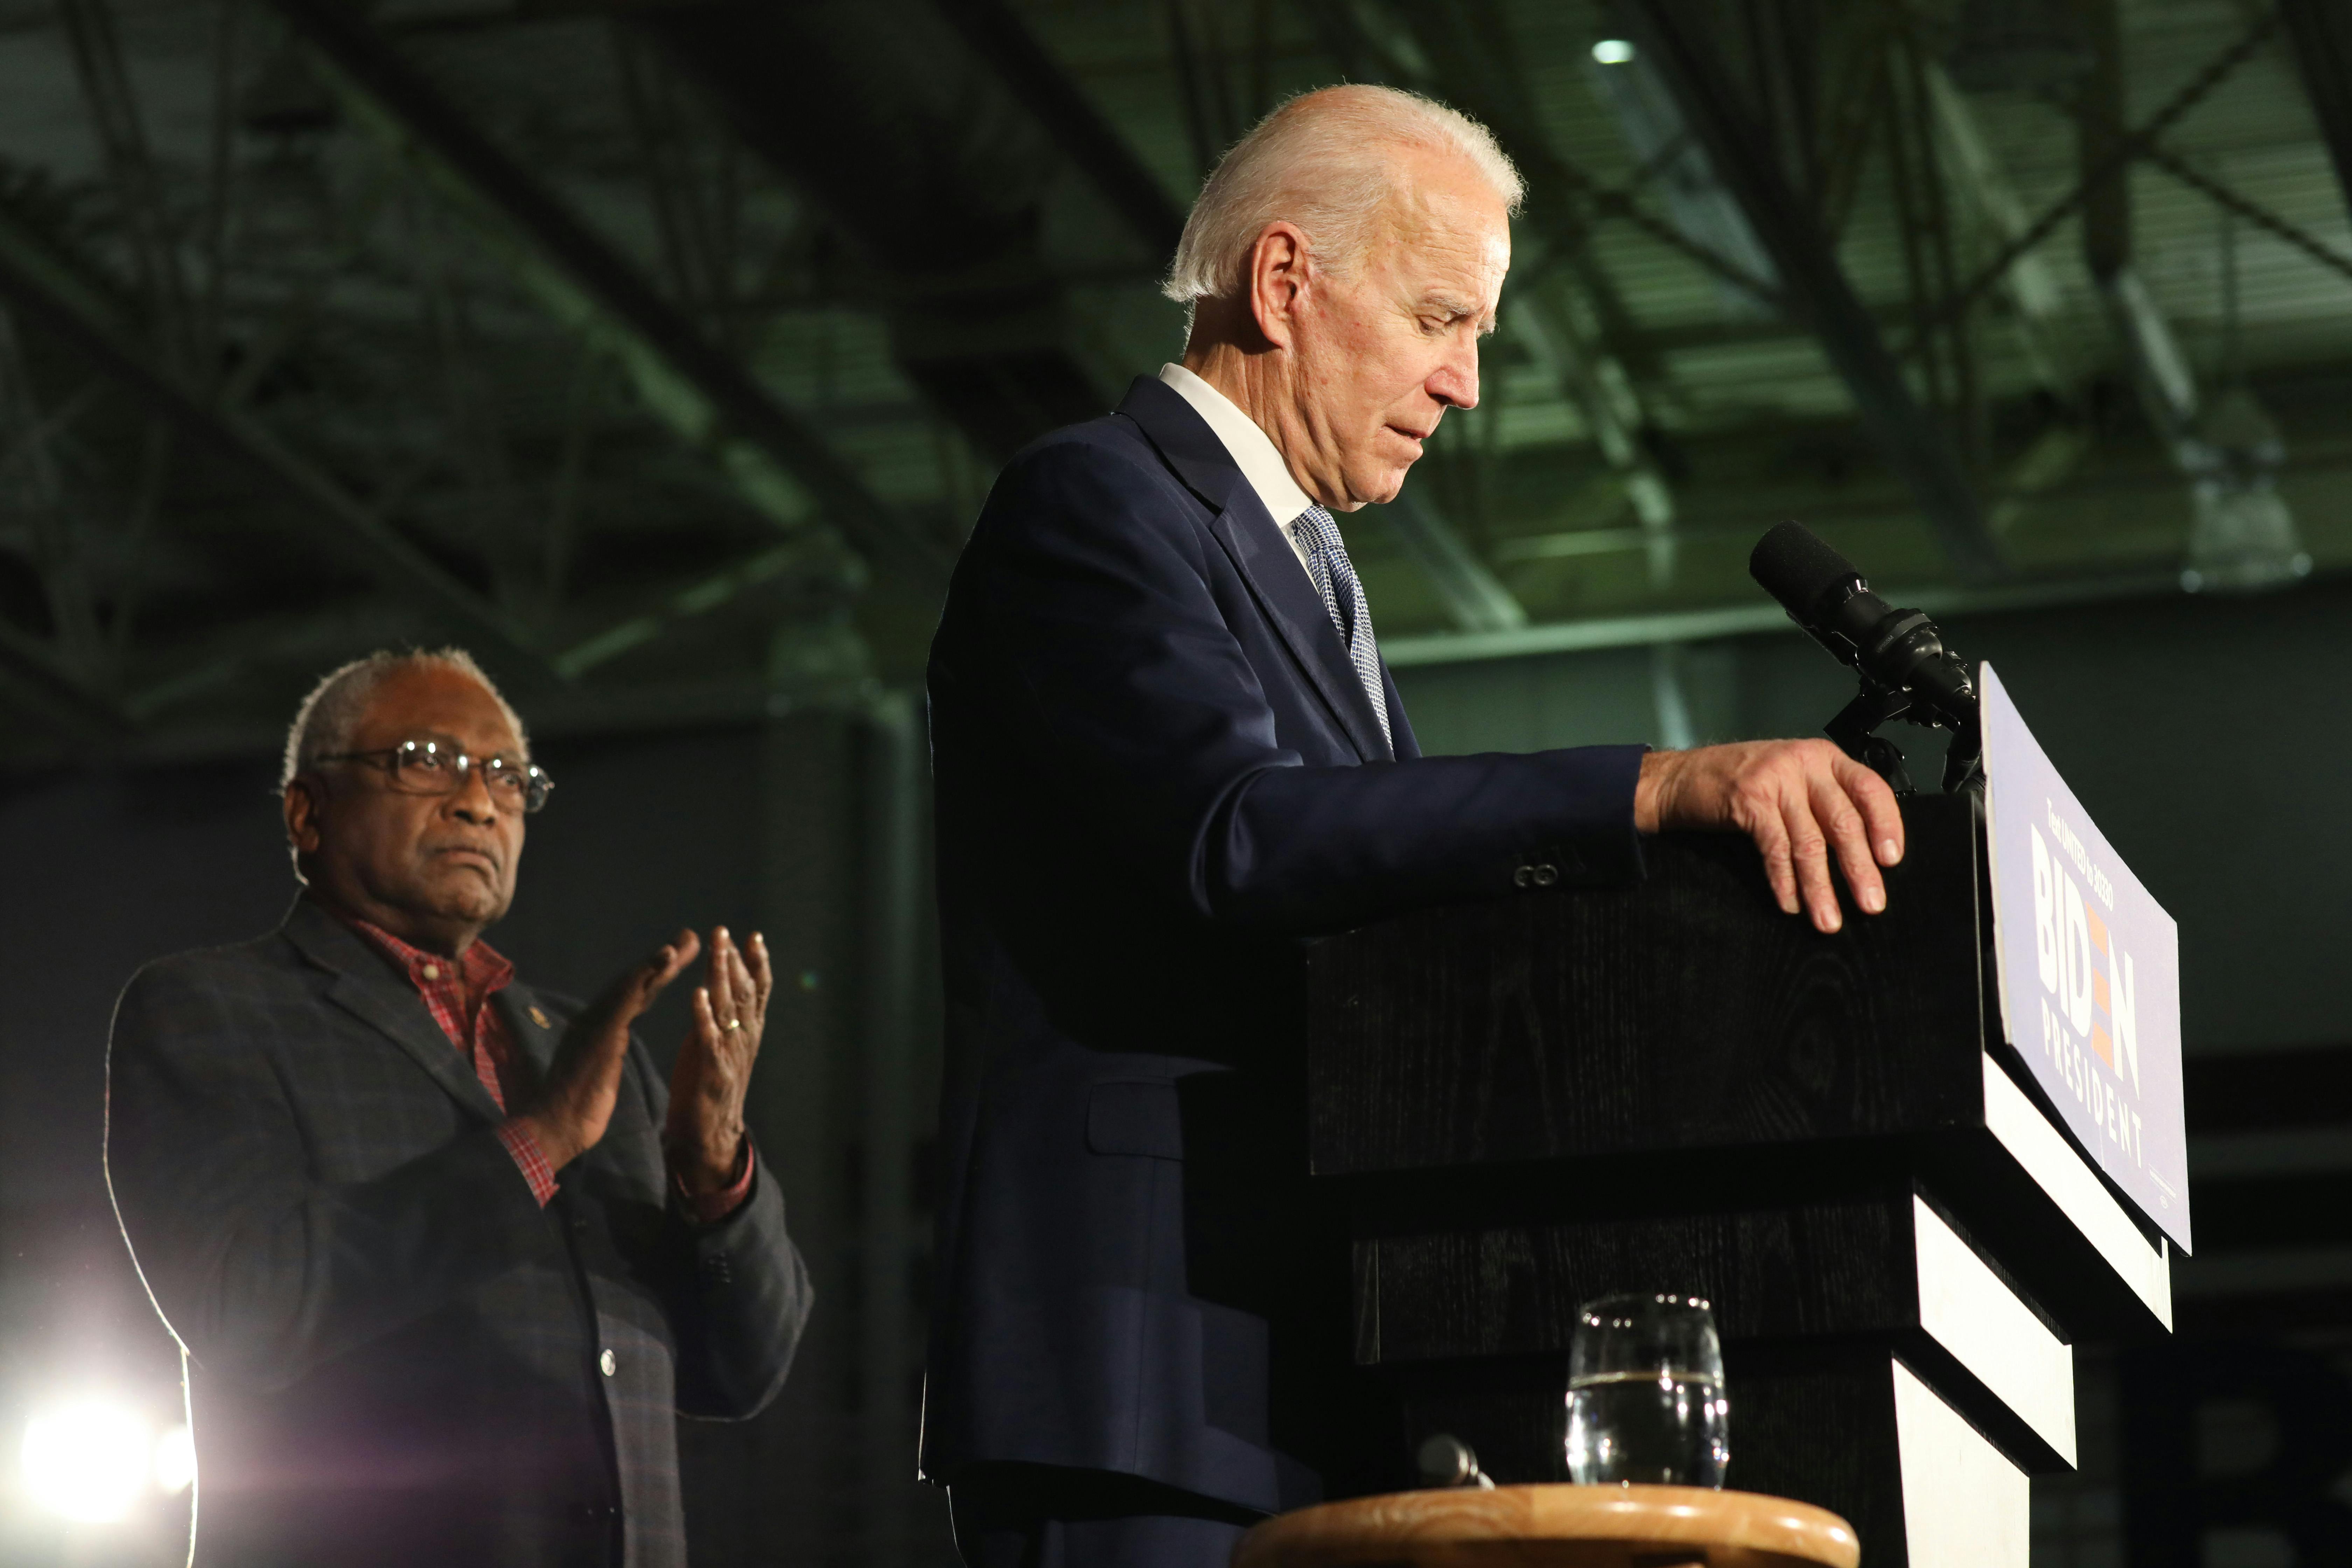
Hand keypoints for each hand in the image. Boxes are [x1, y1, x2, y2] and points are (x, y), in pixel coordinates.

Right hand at [513, 930, 700, 1170]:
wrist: (554, 1129)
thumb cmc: (576, 1111)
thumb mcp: (597, 1073)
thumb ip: (604, 1053)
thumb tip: (610, 1045)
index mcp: (598, 1029)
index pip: (632, 996)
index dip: (655, 975)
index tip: (676, 956)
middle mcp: (595, 1019)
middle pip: (635, 983)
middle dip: (663, 960)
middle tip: (689, 937)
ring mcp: (597, 1025)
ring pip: (633, 985)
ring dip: (660, 962)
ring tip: (684, 942)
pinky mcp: (602, 1035)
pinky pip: (628, 999)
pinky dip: (646, 977)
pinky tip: (665, 960)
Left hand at [663, 928, 772, 1194]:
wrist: (710, 1134)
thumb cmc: (710, 1087)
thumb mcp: (721, 1045)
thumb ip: (724, 1018)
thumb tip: (719, 987)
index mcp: (748, 1032)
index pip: (757, 990)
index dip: (757, 962)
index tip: (753, 936)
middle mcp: (744, 1037)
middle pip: (743, 990)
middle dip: (735, 959)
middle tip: (724, 931)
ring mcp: (730, 1051)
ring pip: (728, 1006)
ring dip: (721, 975)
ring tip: (716, 950)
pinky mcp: (711, 1067)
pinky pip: (708, 1035)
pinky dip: (703, 1013)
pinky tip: (698, 993)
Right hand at [1635, 740, 1903, 933]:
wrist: (1682, 777)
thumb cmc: (1742, 784)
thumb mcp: (1794, 781)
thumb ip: (1825, 803)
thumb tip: (1864, 857)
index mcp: (1825, 758)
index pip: (1870, 789)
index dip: (1886, 825)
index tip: (1891, 861)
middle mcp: (1804, 763)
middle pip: (1843, 821)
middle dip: (1858, 869)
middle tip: (1871, 904)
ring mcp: (1776, 780)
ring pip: (1809, 842)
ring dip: (1820, 887)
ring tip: (1828, 920)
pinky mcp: (1749, 800)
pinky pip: (1775, 849)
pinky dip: (1784, 881)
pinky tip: (1790, 904)